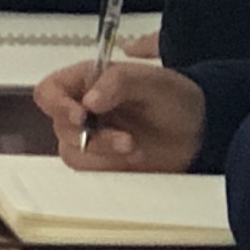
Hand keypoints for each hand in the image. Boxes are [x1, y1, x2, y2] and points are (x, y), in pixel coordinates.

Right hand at [33, 56, 203, 172]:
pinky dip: (108, 166)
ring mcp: (89, 135)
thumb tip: (88, 101)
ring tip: (134, 148)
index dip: (57, 105)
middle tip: (125, 139)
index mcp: (87, 81)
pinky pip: (87, 168)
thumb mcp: (153, 81)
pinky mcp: (99, 160)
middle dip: (92, 136)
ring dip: (103, 152)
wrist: (200, 132)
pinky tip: (132, 157)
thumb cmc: (177, 99)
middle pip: (60, 126)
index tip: (81, 116)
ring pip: (71, 150)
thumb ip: (119, 82)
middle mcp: (82, 107)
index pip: (49, 92)